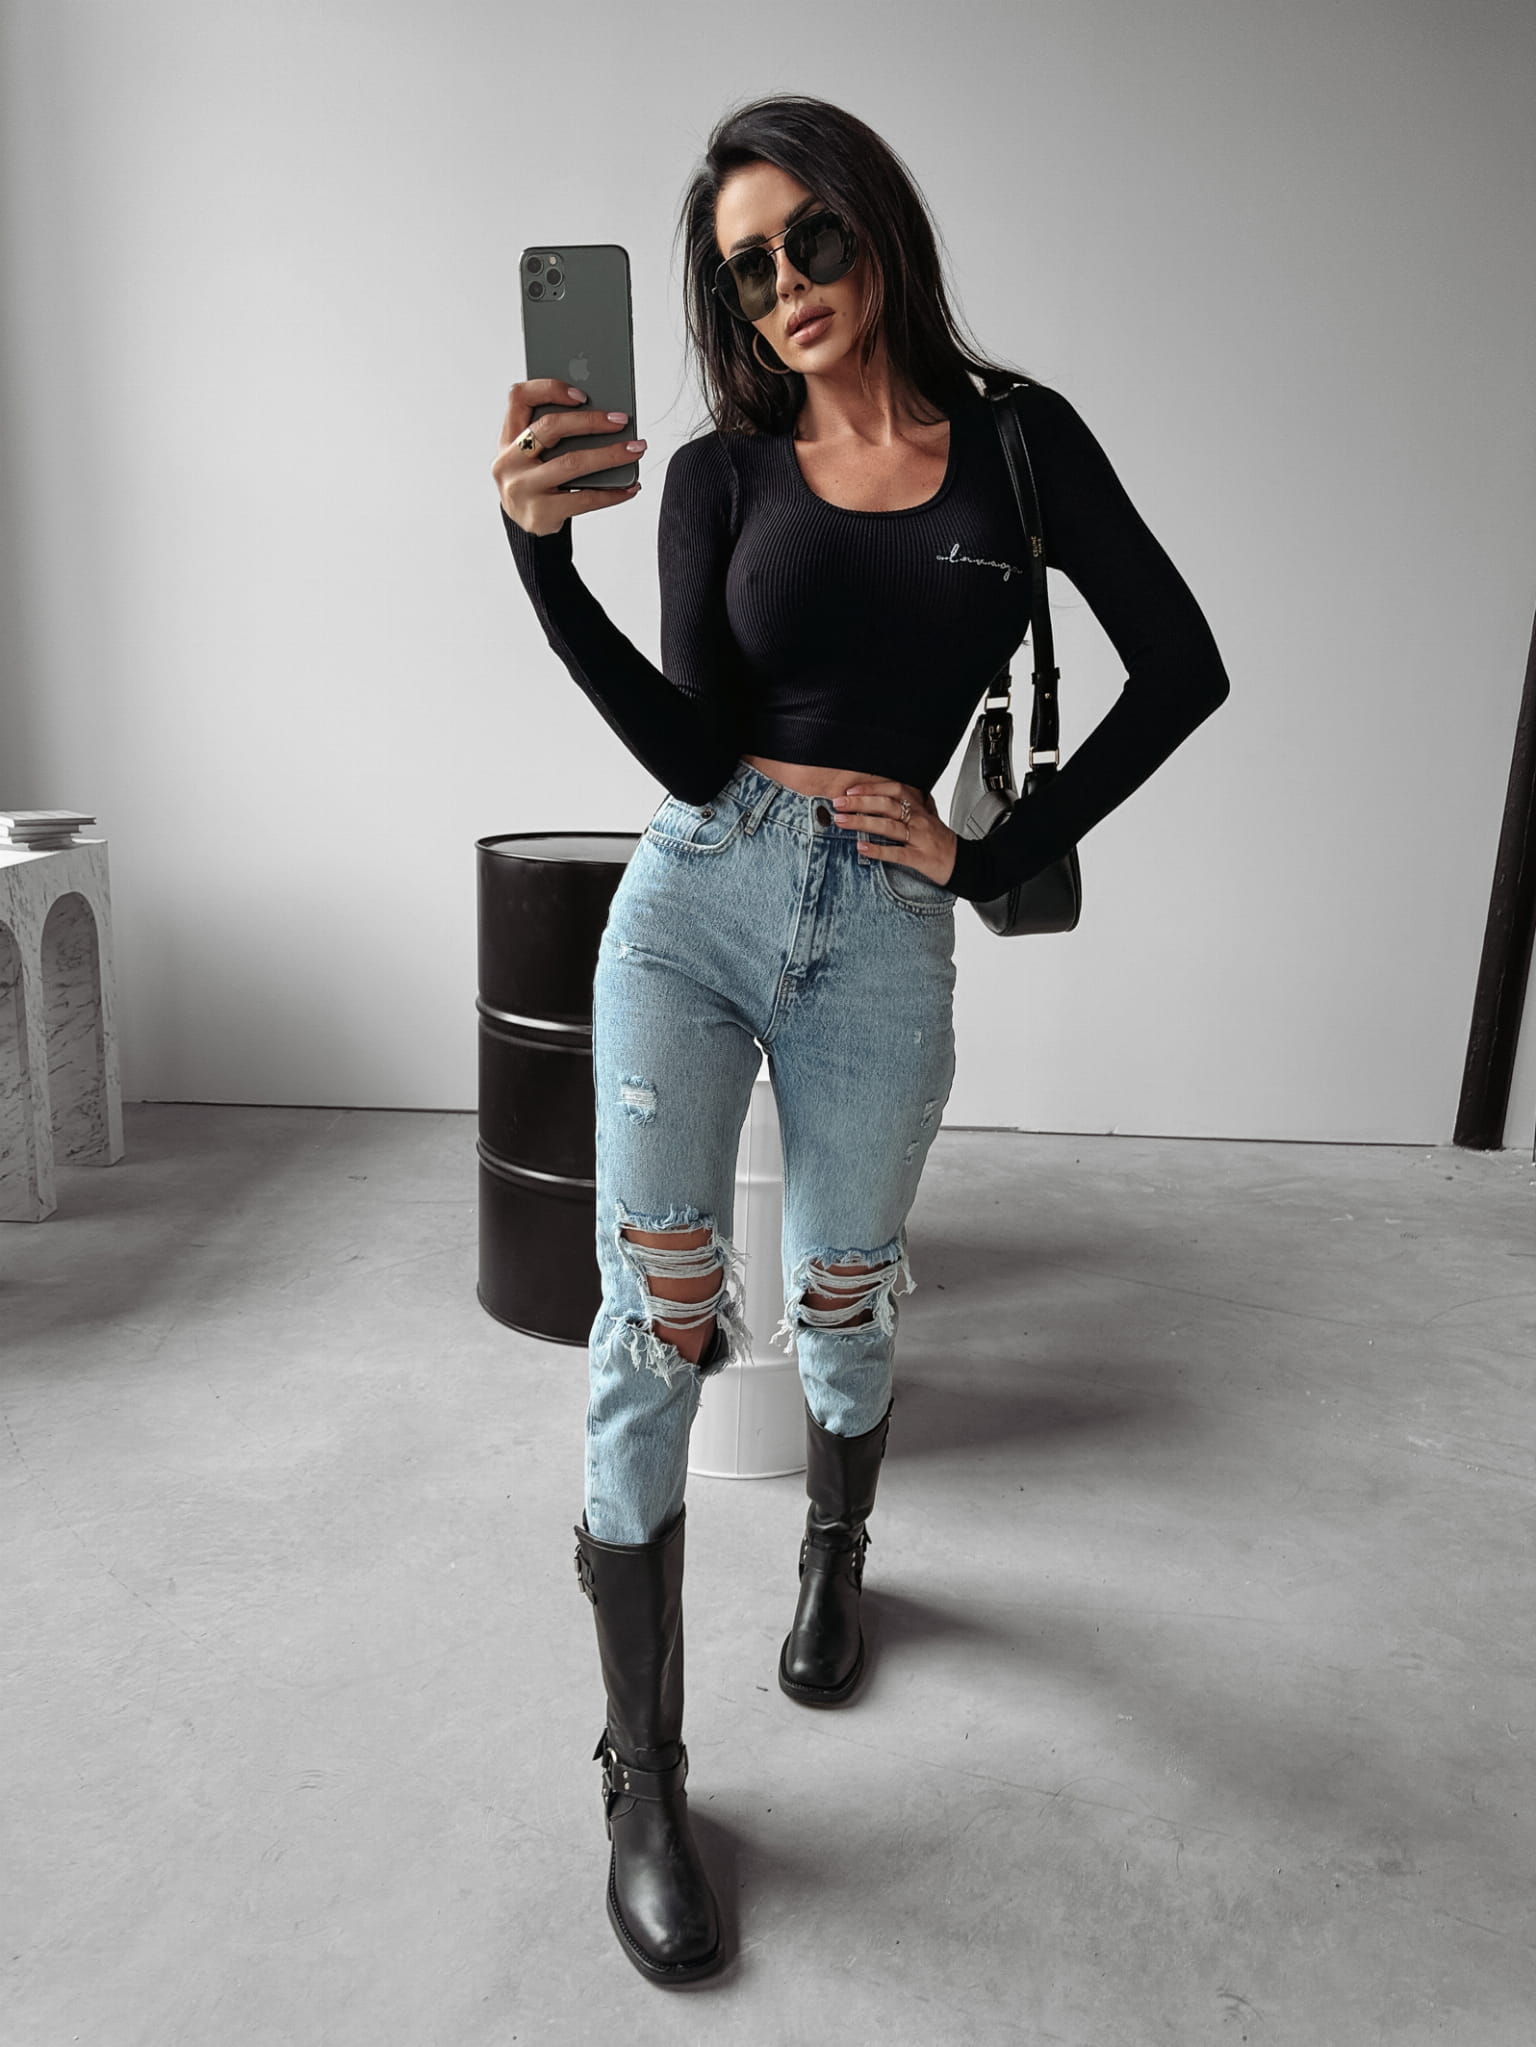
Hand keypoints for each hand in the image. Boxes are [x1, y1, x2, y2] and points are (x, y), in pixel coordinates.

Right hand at [492, 378, 646, 535]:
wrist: (524, 526)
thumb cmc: (535, 481)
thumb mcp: (532, 454)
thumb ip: (551, 434)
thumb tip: (603, 416)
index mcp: (507, 438)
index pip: (519, 398)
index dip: (549, 389)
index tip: (582, 394)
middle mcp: (509, 461)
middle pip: (550, 428)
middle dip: (590, 421)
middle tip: (620, 420)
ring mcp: (523, 489)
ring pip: (571, 463)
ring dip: (610, 455)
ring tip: (635, 449)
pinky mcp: (541, 514)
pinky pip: (585, 499)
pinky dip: (613, 493)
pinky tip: (630, 486)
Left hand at [831, 780, 957, 887]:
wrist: (964, 862)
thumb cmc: (940, 840)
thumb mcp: (928, 816)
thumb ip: (912, 802)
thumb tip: (894, 789)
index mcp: (919, 807)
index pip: (894, 789)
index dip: (872, 788)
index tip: (850, 791)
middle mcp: (919, 819)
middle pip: (887, 805)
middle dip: (860, 803)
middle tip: (837, 803)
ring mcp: (920, 838)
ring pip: (889, 826)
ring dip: (863, 822)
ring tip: (842, 822)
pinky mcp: (921, 858)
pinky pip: (898, 853)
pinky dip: (879, 850)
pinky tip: (862, 848)